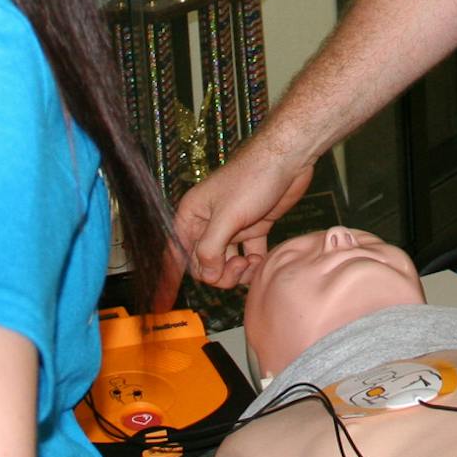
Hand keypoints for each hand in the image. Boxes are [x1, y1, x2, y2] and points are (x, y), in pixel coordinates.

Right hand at [172, 139, 313, 288]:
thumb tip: (206, 275)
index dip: (175, 273)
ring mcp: (231, 227)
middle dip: (218, 272)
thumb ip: (211, 248)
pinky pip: (247, 257)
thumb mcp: (228, 216)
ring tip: (251, 262)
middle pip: (204, 263)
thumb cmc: (253, 178)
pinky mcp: (253, 228)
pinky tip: (260, 260)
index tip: (169, 297)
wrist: (287, 159)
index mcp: (192, 214)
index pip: (177, 252)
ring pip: (226, 263)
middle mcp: (208, 222)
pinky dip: (253, 264)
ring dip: (237, 271)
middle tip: (237, 266)